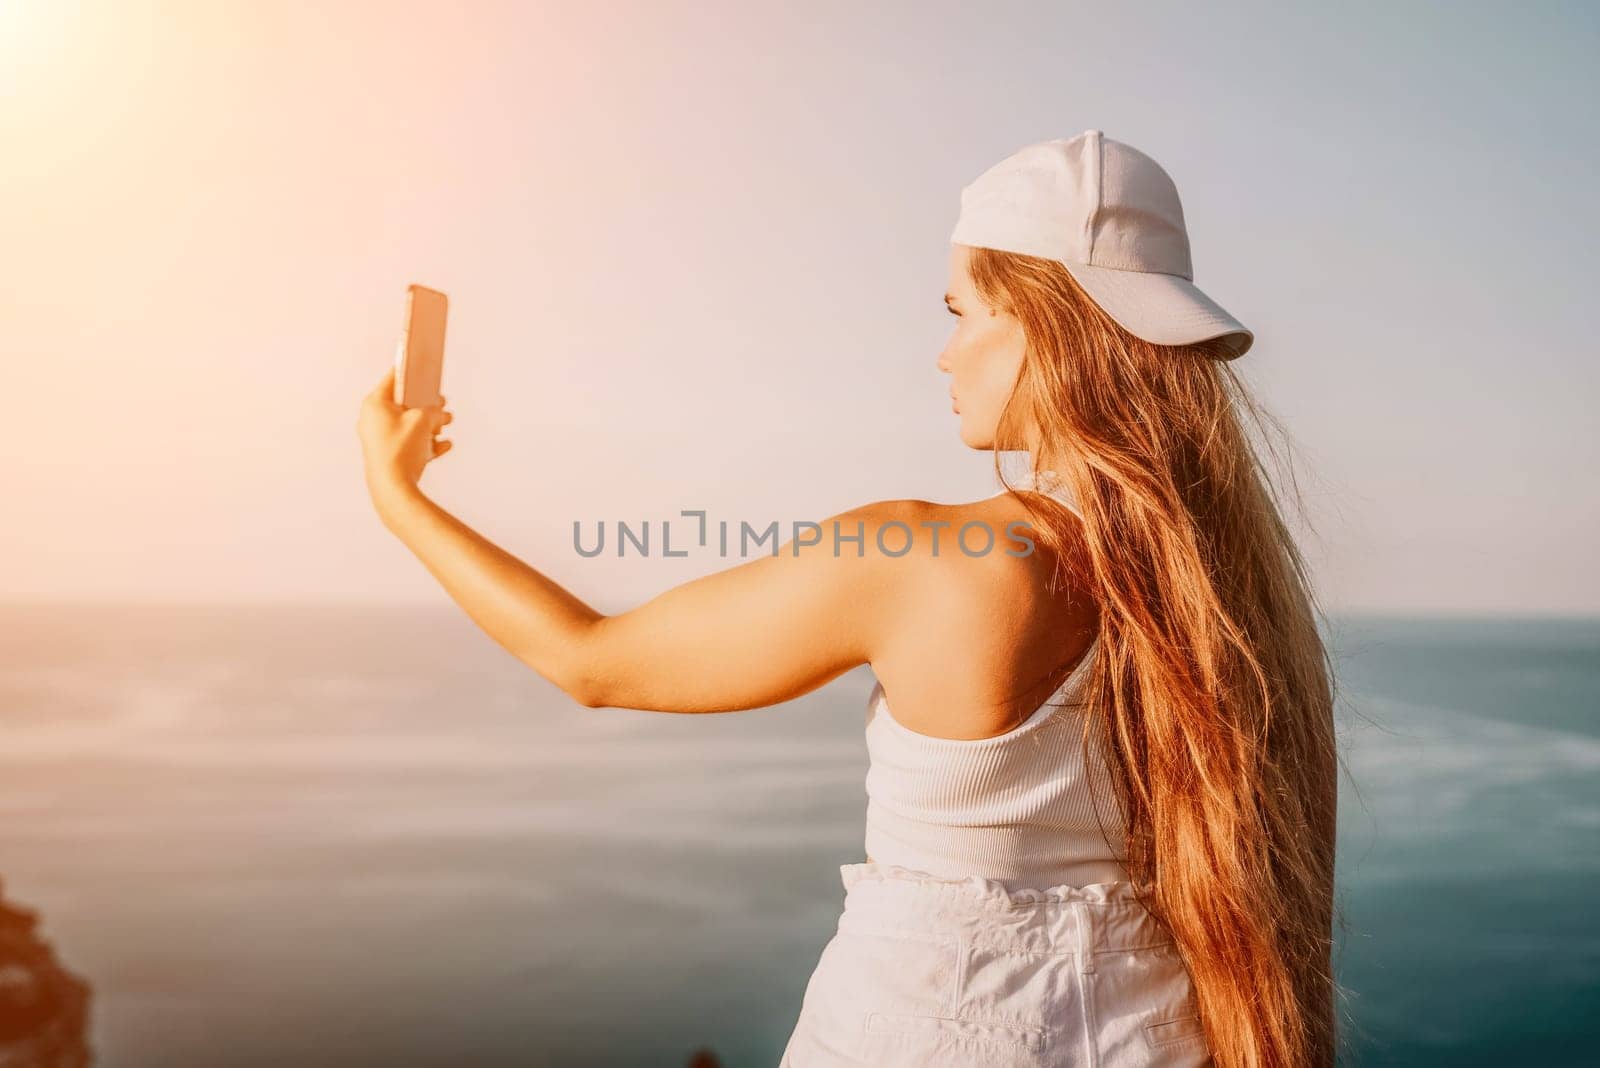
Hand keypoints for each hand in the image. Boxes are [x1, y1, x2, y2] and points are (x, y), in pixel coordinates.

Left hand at [357, 366, 453, 502]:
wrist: (393, 487)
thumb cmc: (401, 449)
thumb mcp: (423, 420)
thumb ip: (434, 410)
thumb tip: (441, 413)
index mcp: (375, 404)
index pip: (394, 378)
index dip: (413, 371)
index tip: (424, 365)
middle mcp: (373, 419)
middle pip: (404, 403)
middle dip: (427, 404)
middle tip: (441, 401)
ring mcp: (380, 438)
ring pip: (409, 423)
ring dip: (430, 423)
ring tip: (447, 422)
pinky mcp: (388, 455)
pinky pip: (410, 442)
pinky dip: (426, 442)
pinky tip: (444, 444)